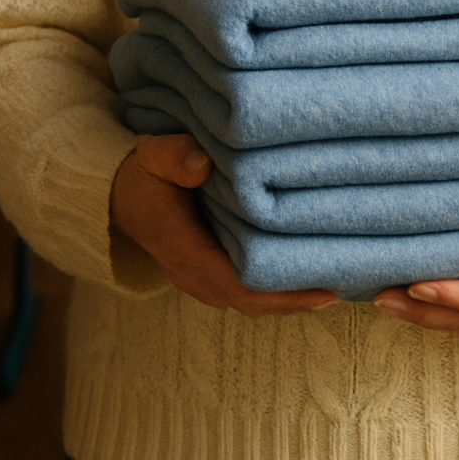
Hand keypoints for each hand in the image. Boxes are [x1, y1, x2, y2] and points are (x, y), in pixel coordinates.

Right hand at [109, 133, 339, 315]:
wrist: (121, 196)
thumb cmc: (145, 174)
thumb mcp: (154, 156)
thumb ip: (175, 157)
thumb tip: (203, 163)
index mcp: (182, 247)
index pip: (234, 283)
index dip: (278, 293)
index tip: (318, 291)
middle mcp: (191, 273)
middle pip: (249, 303)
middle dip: (292, 302)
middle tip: (337, 292)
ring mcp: (198, 280)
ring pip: (248, 303)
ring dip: (285, 302)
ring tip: (329, 289)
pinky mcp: (206, 275)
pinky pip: (243, 294)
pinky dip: (272, 294)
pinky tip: (301, 282)